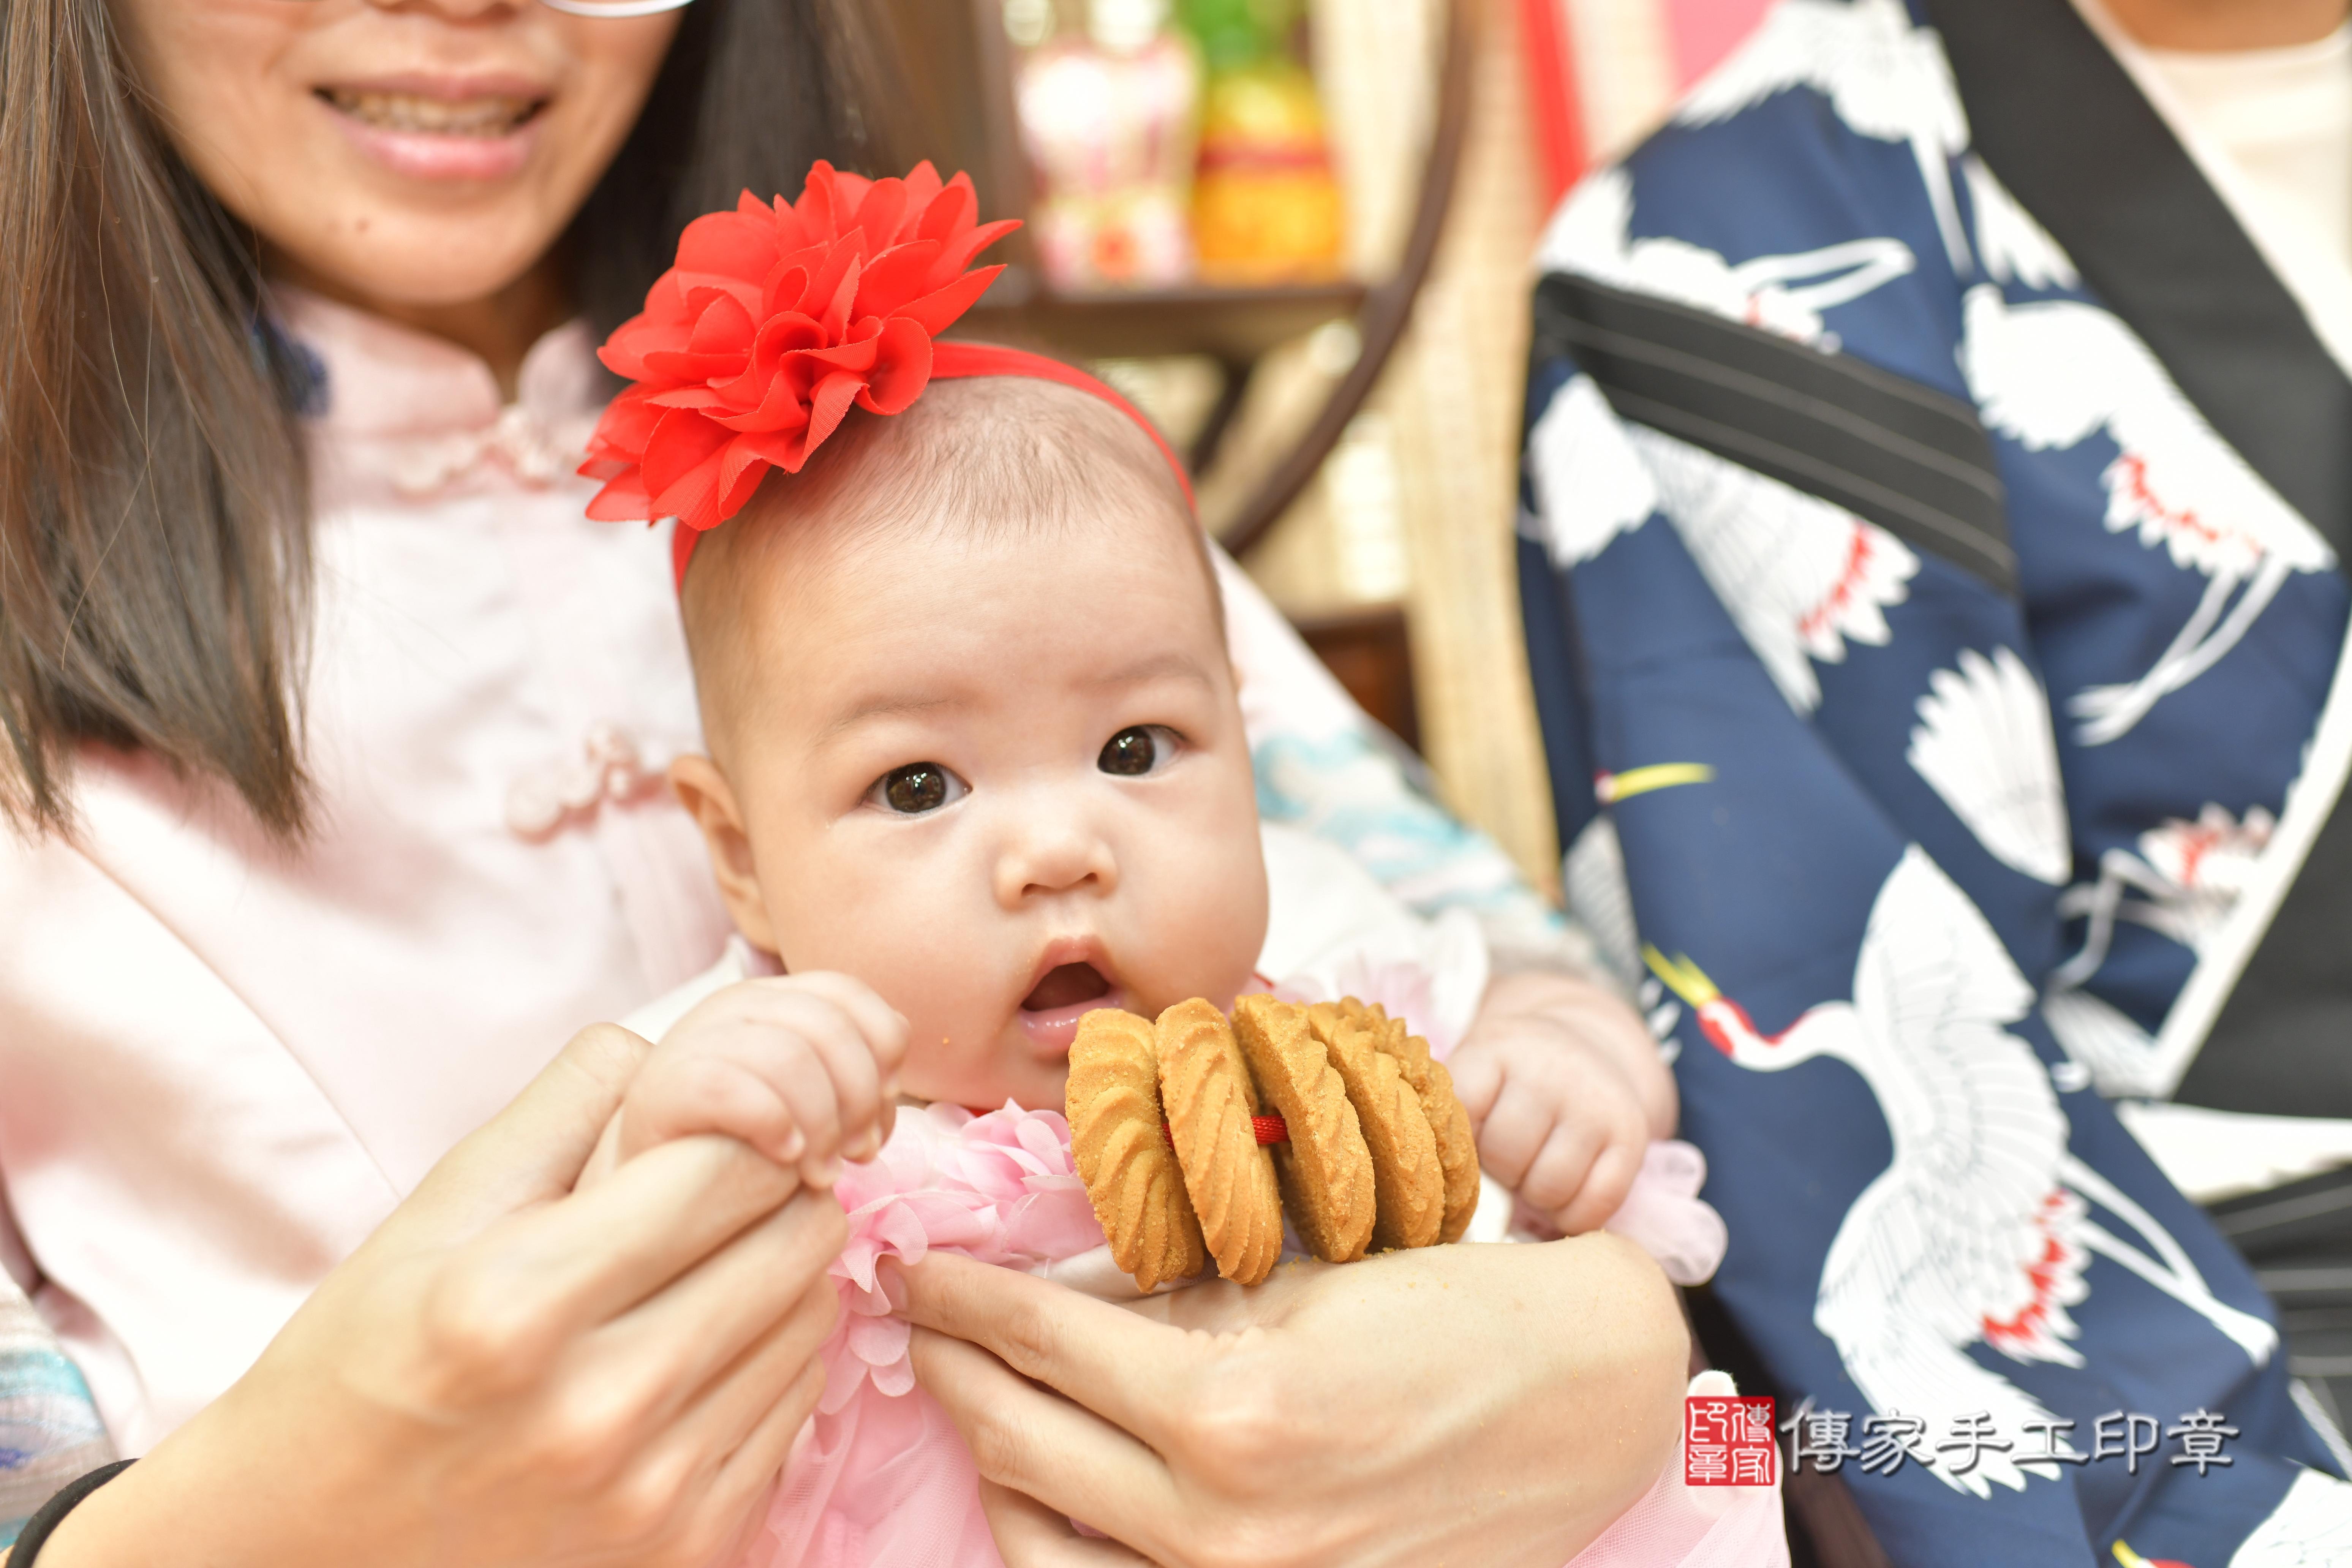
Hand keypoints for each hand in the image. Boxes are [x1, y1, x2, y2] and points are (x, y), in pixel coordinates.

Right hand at [46, 1024, 844, 1567]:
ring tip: (709, 1269)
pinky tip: (703, 1350)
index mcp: (516, 1305)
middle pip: (791, 1239)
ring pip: (811, 1318)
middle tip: (726, 1192)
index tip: (723, 1130)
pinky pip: (799, 1406)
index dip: (742, 1130)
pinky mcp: (687, 1546)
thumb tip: (674, 1049)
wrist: (308, 1547)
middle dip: (775, 1193)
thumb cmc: (363, 1365)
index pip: (726, 1171)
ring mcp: (651, 1490)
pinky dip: (772, 1361)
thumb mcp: (432, 1217)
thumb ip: (559, 1114)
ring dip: (781, 1275)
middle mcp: (595, 1408)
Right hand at [604, 973, 908, 1187]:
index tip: (881, 1110)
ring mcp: (691, 1040)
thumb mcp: (809, 1100)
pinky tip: (784, 1158)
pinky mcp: (661, 1087)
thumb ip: (851, 1078)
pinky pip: (734, 1089)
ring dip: (822, 1125)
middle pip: (828, 1027)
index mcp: (772, 999)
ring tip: (821, 1173)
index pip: (848, 994)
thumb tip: (890, 1088)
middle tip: (857, 1154)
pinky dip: (774, 1125)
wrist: (651, 1191)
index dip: (882, 1052)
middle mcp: (731, 1005)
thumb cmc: (746, 1146)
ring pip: (789, 1058)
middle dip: (858, 1098)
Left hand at [898, 1237, 1686, 1567]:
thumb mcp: (1291, 1280)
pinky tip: (1043, 1486)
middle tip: (921, 1319)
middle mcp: (1224, 1522)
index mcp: (1232, 1409)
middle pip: (1019, 1440)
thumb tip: (1042, 1289)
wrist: (1581, 1401)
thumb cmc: (1447, 1311)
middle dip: (952, 1366)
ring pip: (1044, 1537)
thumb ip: (1159, 1296)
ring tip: (977, 1394)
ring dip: (991, 1456)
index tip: (914, 1267)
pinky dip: (1058, 1539)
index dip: (961, 1295)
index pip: (1040, 1341)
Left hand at [1449, 969, 1674, 1234]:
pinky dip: (1573, 1216)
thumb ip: (1449, 1118)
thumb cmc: (1511, 1080)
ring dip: (1536, 1196)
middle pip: (1505, 1156)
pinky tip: (1565, 1193)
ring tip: (1537, 1169)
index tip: (1471, 1135)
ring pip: (1549, 1188)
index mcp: (1497, 1048)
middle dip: (1501, 1170)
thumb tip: (1437, 1188)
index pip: (1462, 1115)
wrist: (1585, 1045)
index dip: (1460, 1142)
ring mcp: (1595, 1103)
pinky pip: (1595, 1206)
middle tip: (1509, 1156)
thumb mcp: (1475, 1072)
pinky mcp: (1630, 1136)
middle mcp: (1551, 1069)